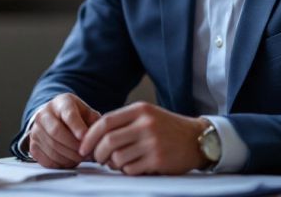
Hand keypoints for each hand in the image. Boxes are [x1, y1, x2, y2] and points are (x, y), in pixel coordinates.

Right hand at [28, 93, 100, 168]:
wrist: (53, 118)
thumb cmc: (74, 117)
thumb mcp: (86, 112)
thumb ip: (95, 122)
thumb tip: (100, 136)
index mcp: (61, 102)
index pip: (68, 114)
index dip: (77, 127)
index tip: (85, 137)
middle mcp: (44, 114)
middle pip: (57, 132)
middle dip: (74, 146)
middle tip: (87, 154)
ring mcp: (36, 130)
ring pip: (52, 147)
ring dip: (69, 157)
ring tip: (81, 158)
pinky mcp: (32, 145)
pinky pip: (46, 159)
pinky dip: (60, 163)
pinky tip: (69, 160)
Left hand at [78, 102, 206, 174]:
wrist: (197, 139)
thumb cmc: (167, 128)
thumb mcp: (147, 116)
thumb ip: (123, 122)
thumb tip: (93, 135)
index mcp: (140, 110)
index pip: (105, 122)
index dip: (90, 136)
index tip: (83, 147)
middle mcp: (146, 124)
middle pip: (108, 141)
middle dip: (98, 153)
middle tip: (98, 159)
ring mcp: (153, 142)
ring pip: (118, 157)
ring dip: (112, 164)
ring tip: (117, 163)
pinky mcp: (158, 159)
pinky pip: (131, 169)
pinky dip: (126, 170)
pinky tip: (132, 167)